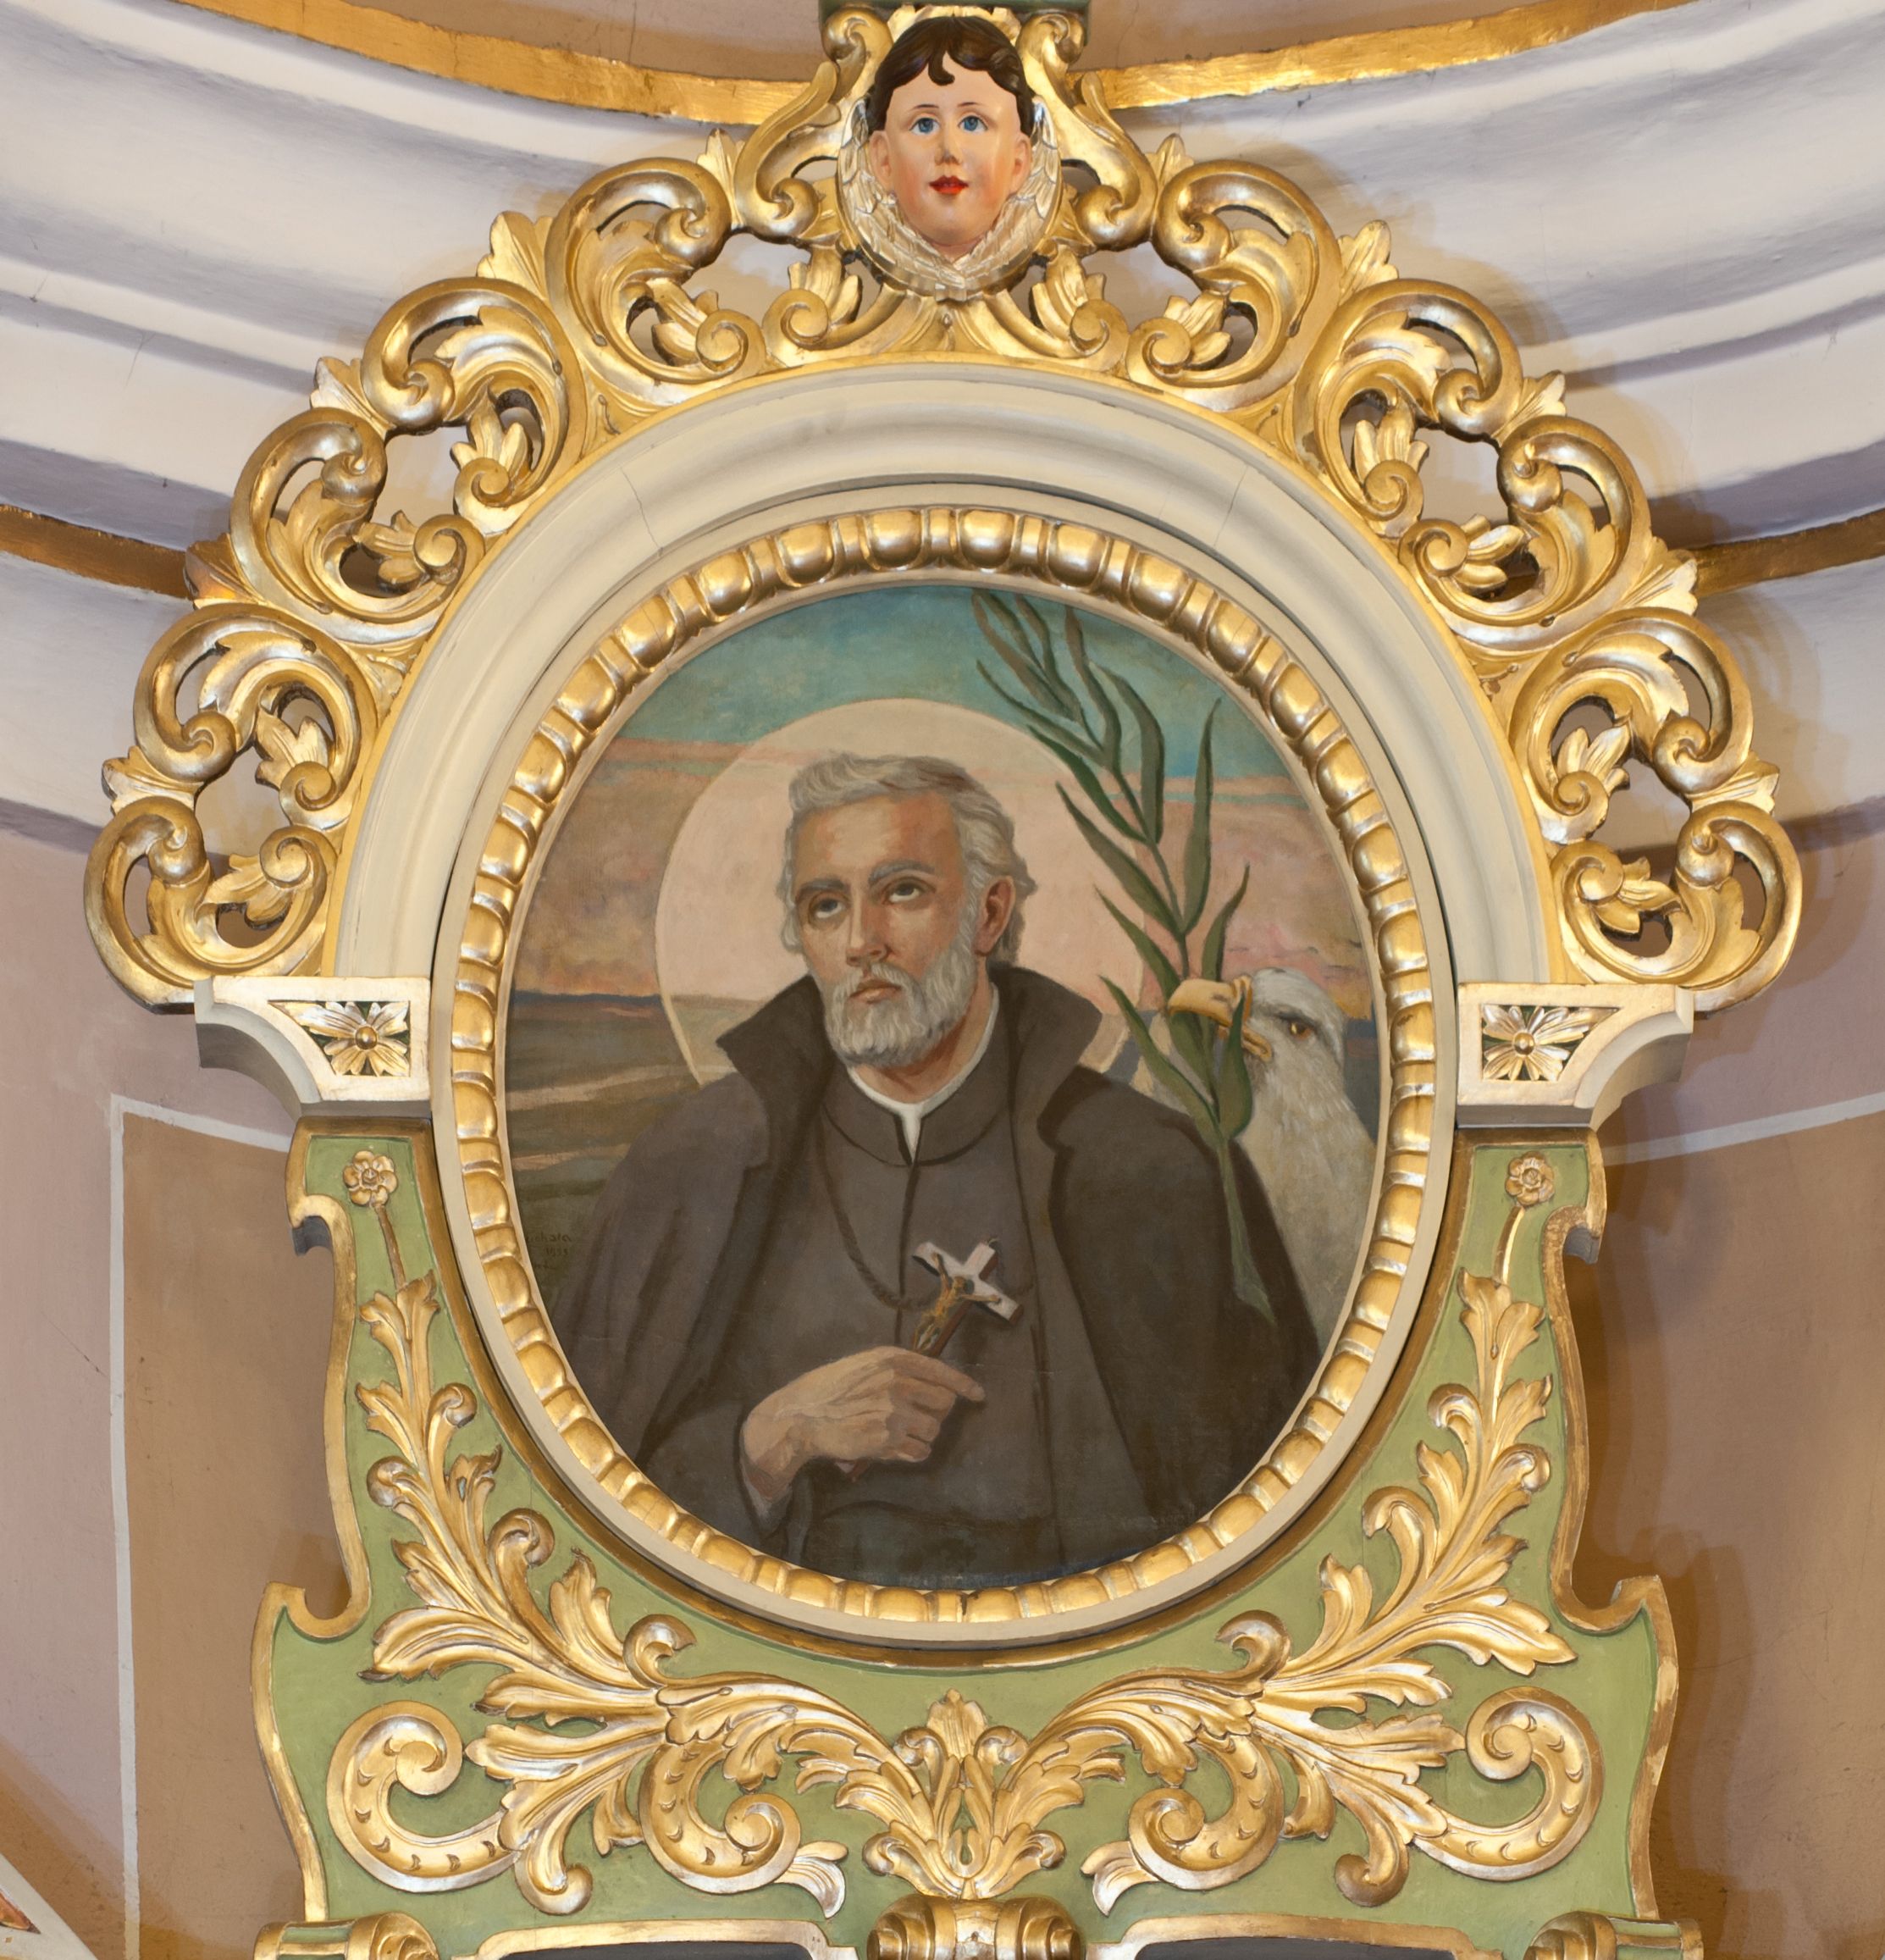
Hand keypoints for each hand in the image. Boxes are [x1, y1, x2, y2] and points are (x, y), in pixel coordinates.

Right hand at [740, 1347, 983, 1503]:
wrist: (802, 1414)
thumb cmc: (832, 1390)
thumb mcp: (865, 1365)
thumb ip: (899, 1371)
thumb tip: (937, 1385)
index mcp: (893, 1359)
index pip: (942, 1372)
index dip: (964, 1386)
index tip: (978, 1396)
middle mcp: (897, 1380)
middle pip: (944, 1403)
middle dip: (936, 1414)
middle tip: (917, 1419)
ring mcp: (893, 1409)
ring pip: (934, 1429)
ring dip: (922, 1436)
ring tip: (899, 1435)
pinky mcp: (887, 1437)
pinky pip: (919, 1451)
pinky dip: (912, 1454)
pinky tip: (894, 1449)